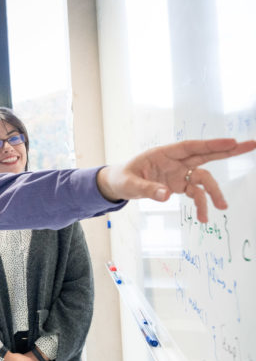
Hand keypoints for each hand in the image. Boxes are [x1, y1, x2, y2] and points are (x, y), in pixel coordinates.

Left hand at [96, 139, 255, 222]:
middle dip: (228, 150)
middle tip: (252, 145)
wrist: (118, 185)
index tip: (232, 141)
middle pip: (205, 154)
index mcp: (163, 154)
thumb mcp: (129, 184)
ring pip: (204, 179)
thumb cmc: (122, 178)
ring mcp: (179, 173)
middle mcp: (175, 161)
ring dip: (214, 192)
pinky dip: (201, 205)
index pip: (190, 147)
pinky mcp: (179, 185)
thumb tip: (166, 195)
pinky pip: (195, 194)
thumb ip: (147, 189)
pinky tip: (203, 218)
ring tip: (222, 207)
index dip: (211, 144)